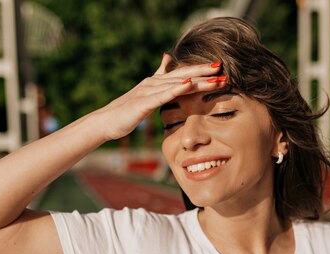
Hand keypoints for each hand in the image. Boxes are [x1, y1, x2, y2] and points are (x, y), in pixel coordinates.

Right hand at [93, 54, 224, 140]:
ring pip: (177, 84)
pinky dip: (175, 89)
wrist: (105, 122)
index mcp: (156, 83)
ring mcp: (147, 92)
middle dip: (205, 74)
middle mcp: (153, 83)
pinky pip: (162, 95)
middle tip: (224, 70)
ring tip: (215, 79)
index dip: (200, 71)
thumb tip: (167, 57)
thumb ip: (158, 76)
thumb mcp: (146, 93)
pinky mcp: (142, 103)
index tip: (220, 69)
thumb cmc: (126, 111)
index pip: (182, 75)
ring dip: (197, 81)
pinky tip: (188, 84)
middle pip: (183, 76)